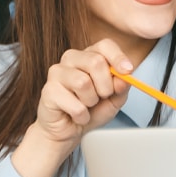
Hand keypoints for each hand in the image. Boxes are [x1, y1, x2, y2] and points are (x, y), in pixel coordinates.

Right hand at [9, 39, 133, 176]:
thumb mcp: (115, 99)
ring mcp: (57, 73)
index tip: (128, 71)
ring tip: (87, 106)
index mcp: (89, 55)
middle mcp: (71, 59)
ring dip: (92, 101)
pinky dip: (82, 115)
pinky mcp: (48, 90)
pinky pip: (75, 104)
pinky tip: (77, 116)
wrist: (69, 131)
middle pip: (95, 61)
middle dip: (106, 85)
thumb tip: (125, 78)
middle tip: (102, 97)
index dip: (118, 57)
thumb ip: (122, 87)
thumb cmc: (92, 110)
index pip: (104, 45)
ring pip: (83, 82)